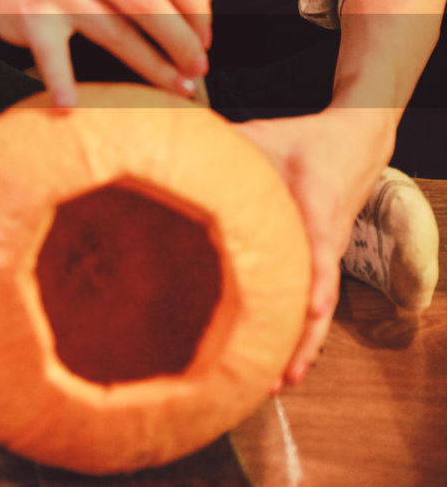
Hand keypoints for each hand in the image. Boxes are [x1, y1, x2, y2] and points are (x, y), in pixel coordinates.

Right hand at [0, 0, 211, 106]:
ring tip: (175, 86)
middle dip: (181, 41)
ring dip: (152, 66)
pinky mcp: (31, 16)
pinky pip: (56, 58)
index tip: (207, 37)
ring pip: (117, 31)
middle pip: (148, 2)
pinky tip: (74, 105)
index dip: (195, 7)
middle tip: (197, 68)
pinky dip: (65, 84)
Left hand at [234, 109, 395, 387]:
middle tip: (280, 375)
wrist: (351, 146)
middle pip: (321, 295)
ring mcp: (325, 256)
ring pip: (318, 310)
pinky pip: (310, 305)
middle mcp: (327, 238)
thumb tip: (170, 142)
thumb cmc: (298, 142)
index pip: (320, 243)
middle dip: (302, 337)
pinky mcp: (318, 265)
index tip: (311, 308)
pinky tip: (275, 367)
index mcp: (316, 202)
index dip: (316, 276)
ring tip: (275, 385)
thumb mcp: (262, 136)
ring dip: (299, 347)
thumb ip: (223, 143)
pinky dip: (296, 334)